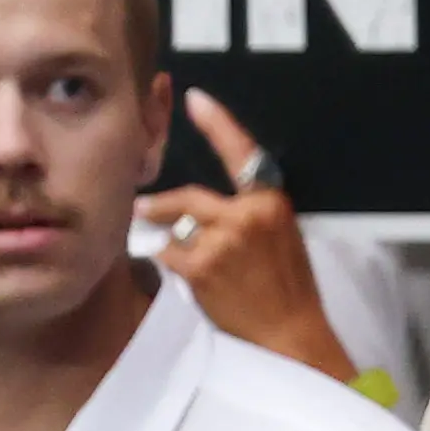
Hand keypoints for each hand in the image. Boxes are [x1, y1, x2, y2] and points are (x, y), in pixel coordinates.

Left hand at [135, 88, 358, 382]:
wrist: (288, 330)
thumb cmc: (288, 284)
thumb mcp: (280, 235)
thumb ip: (249, 213)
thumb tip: (204, 208)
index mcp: (271, 201)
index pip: (242, 152)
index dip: (218, 123)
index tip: (196, 100)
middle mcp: (246, 214)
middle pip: (188, 198)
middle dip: (160, 205)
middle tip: (141, 207)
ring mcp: (221, 241)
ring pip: (174, 229)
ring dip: (167, 241)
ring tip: (170, 254)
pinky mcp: (201, 268)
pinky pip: (169, 256)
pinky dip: (170, 264)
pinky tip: (186, 278)